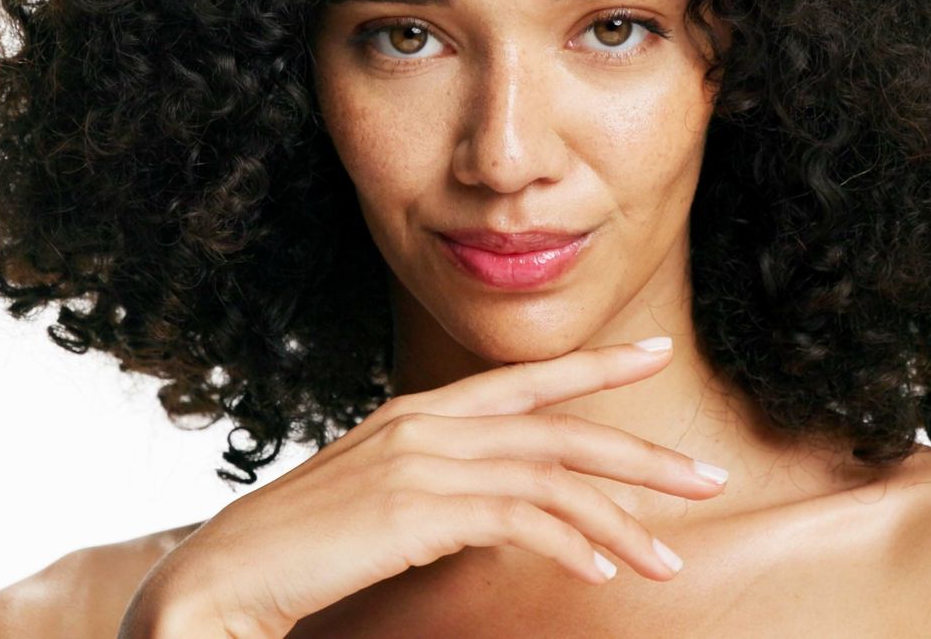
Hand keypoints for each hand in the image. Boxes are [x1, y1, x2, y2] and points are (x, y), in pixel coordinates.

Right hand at [116, 336, 728, 638]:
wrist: (222, 578)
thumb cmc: (300, 550)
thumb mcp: (380, 503)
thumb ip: (439, 491)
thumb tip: (498, 510)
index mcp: (419, 414)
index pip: (527, 381)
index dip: (596, 367)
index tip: (654, 352)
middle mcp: (428, 425)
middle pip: (561, 428)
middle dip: (642, 453)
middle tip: (709, 478)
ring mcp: (423, 463)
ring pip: (554, 477)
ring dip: (623, 520)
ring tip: (670, 558)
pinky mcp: (419, 511)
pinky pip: (521, 520)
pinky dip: (572, 542)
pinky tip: (603, 570)